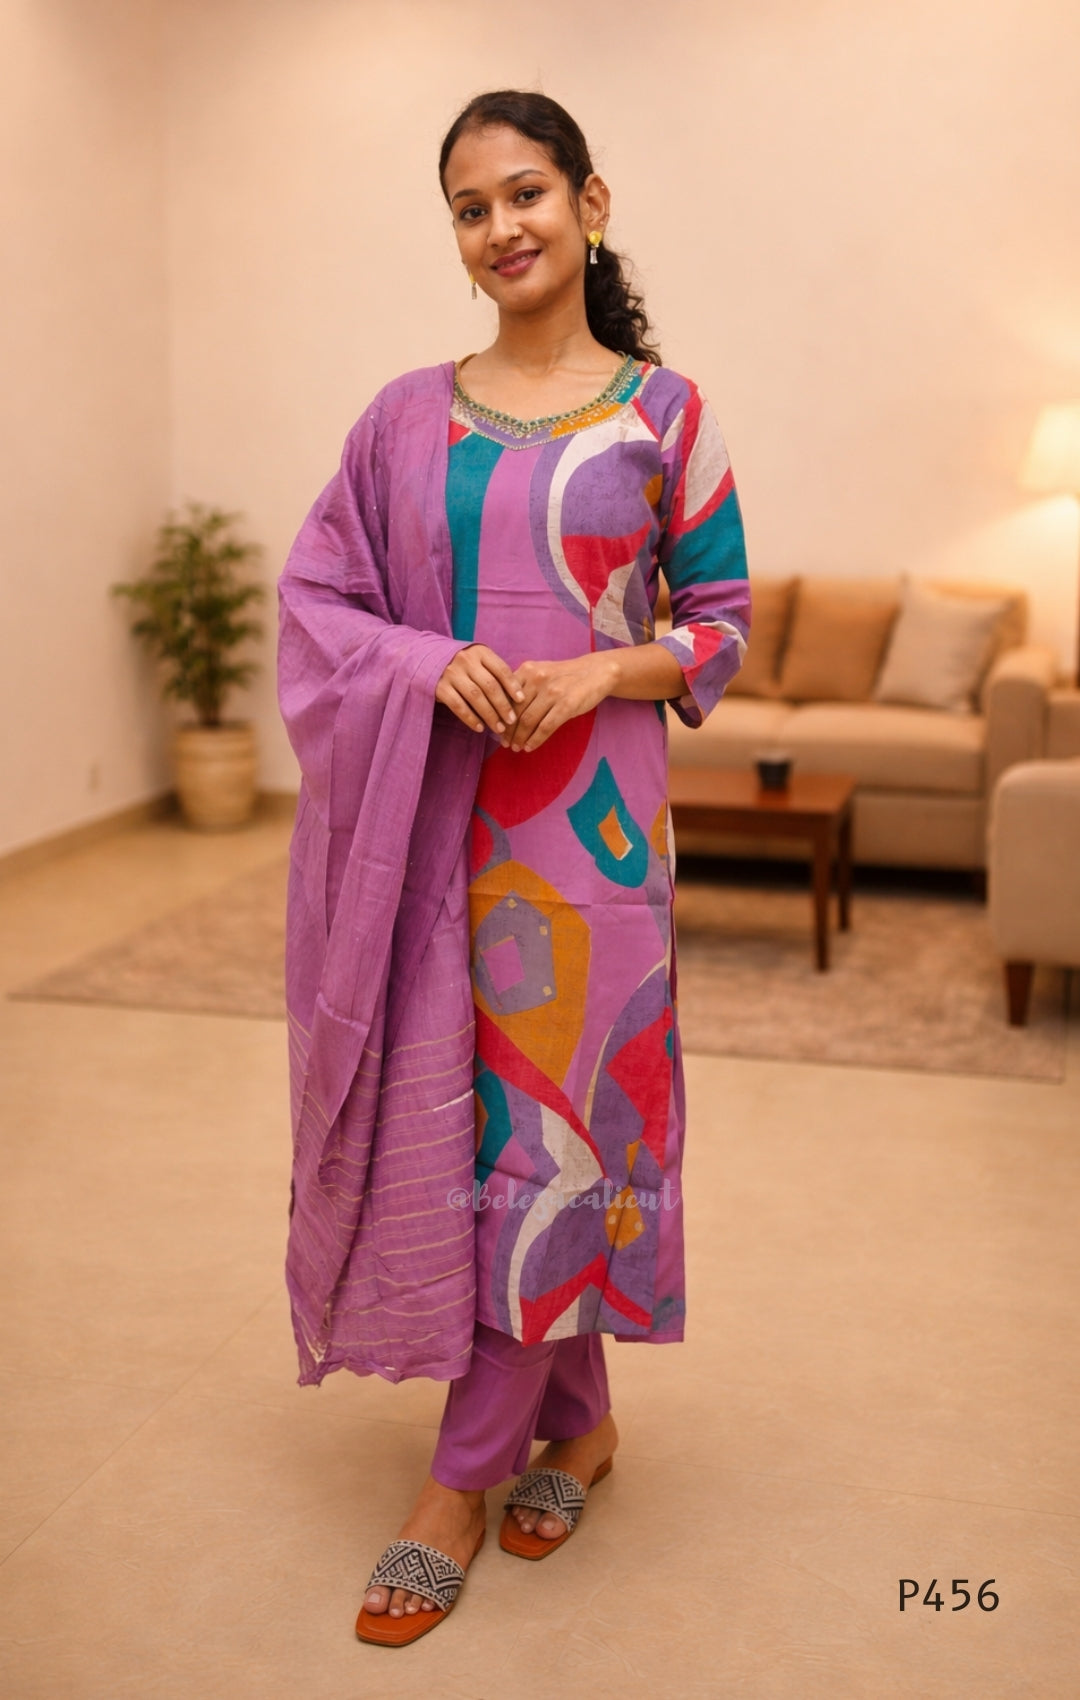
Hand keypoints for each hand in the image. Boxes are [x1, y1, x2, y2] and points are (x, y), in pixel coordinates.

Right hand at [436, 644, 524, 737]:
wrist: (427, 657)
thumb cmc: (463, 664)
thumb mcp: (478, 660)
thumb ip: (494, 672)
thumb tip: (517, 697)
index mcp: (480, 652)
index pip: (501, 669)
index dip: (512, 685)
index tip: (522, 700)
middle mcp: (466, 661)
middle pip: (489, 685)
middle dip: (503, 705)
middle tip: (512, 720)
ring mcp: (451, 673)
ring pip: (475, 697)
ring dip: (489, 715)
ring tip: (499, 728)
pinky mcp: (439, 687)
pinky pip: (458, 706)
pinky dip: (470, 718)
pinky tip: (480, 727)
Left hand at [505, 653, 619, 751]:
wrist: (596, 671)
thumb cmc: (566, 675)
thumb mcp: (541, 672)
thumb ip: (524, 685)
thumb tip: (504, 709)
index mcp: (527, 670)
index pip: (506, 696)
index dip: (499, 715)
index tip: (497, 729)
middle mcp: (537, 679)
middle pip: (515, 710)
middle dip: (507, 730)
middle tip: (504, 743)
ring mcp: (552, 692)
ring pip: (528, 721)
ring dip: (519, 738)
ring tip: (516, 747)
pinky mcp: (566, 705)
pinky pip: (545, 727)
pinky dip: (535, 740)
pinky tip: (530, 747)